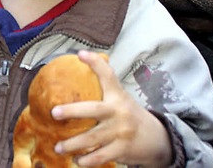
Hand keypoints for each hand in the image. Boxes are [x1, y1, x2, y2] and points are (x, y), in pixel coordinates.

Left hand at [50, 50, 173, 166]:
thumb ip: (106, 85)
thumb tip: (83, 60)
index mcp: (118, 95)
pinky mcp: (122, 150)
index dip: (95, 63)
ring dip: (73, 144)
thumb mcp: (121, 97)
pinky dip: (88, 160)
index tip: (80, 54)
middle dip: (72, 111)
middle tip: (54, 112)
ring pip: (93, 138)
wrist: (158, 140)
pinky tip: (77, 161)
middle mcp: (119, 112)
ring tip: (58, 147)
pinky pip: (101, 156)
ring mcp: (120, 132)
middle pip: (93, 110)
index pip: (108, 75)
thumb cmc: (130, 114)